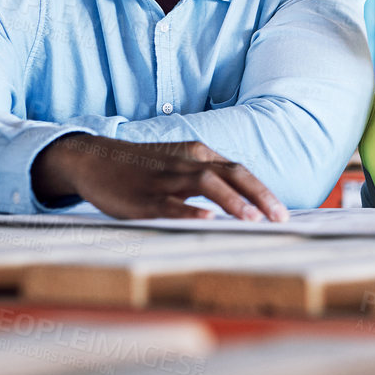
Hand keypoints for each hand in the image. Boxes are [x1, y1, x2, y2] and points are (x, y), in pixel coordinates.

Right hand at [31, 135, 286, 221]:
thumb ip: (207, 176)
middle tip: (280, 218)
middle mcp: (186, 163)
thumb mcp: (178, 164)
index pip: (239, 171)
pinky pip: (169, 202)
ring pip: (205, 184)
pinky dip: (190, 210)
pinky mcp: (142, 197)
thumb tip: (242, 200)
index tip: (282, 212)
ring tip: (253, 219)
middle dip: (258, 195)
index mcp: (197, 154)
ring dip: (231, 200)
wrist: (92, 159)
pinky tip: (208, 219)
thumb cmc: (141, 167)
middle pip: (231, 173)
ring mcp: (164, 179)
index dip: (262, 191)